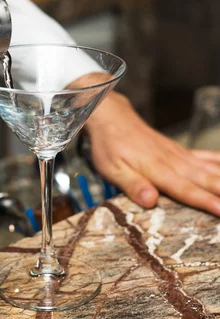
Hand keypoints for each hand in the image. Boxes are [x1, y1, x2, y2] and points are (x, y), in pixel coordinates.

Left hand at [85, 90, 219, 216]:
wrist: (112, 117)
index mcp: (157, 169)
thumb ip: (132, 185)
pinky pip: (206, 157)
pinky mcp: (180, 151)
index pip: (185, 189)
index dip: (205, 201)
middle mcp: (173, 162)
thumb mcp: (111, 168)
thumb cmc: (109, 145)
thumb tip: (150, 200)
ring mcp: (179, 155)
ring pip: (210, 169)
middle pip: (205, 179)